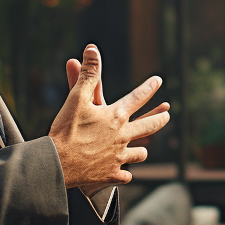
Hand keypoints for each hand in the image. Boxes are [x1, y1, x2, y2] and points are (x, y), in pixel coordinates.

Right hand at [49, 44, 169, 187]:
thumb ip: (88, 74)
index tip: (158, 81)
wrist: (58, 164)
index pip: (138, 98)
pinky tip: (124, 173)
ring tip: (143, 148)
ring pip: (140, 154)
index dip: (149, 88)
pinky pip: (125, 175)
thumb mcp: (76, 98)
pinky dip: (124, 173)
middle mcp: (123, 136)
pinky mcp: (112, 174)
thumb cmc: (66, 129)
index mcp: (116, 116)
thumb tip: (93, 49)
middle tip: (167, 114)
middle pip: (149, 126)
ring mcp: (119, 157)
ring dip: (141, 150)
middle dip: (159, 119)